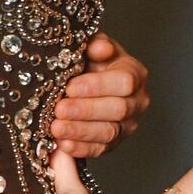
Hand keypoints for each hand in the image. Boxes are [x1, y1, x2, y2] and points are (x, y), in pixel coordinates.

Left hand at [51, 32, 149, 157]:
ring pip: (109, 132)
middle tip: (59, 109)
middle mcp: (137, 101)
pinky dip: (81, 148)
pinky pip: (100, 149)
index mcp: (133, 73)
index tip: (70, 87)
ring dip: (80, 131)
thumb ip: (95, 44)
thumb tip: (100, 48)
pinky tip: (63, 144)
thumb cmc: (87, 60)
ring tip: (55, 128)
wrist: (84, 80)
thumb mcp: (90, 47)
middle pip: (117, 109)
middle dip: (85, 110)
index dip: (96, 86)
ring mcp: (127, 125)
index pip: (123, 82)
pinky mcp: (113, 143)